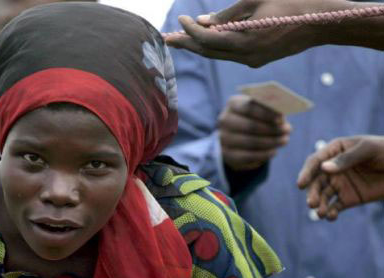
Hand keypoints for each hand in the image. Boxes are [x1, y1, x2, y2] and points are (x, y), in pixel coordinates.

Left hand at [163, 0, 342, 66]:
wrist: (321, 23)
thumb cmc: (291, 4)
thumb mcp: (257, 1)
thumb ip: (228, 14)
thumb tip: (204, 21)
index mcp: (246, 42)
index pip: (209, 40)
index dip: (191, 31)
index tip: (180, 19)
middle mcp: (247, 57)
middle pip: (209, 52)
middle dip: (187, 44)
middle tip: (166, 39)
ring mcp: (252, 61)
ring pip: (218, 55)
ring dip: (199, 46)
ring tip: (180, 39)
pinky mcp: (257, 60)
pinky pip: (230, 55)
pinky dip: (216, 46)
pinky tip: (205, 39)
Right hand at [219, 95, 290, 171]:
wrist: (237, 137)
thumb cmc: (255, 118)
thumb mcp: (260, 109)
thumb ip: (270, 108)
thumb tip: (281, 114)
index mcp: (233, 104)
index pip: (249, 107)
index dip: (266, 113)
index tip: (282, 118)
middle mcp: (225, 120)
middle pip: (250, 125)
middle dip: (271, 129)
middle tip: (287, 130)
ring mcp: (224, 138)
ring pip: (250, 142)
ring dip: (270, 142)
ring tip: (284, 140)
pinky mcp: (227, 154)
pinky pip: (247, 156)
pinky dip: (263, 154)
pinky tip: (274, 151)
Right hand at [297, 135, 383, 219]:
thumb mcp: (368, 150)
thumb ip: (346, 159)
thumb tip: (323, 168)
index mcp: (335, 151)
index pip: (315, 162)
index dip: (306, 173)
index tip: (301, 184)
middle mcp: (333, 168)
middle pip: (316, 181)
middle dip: (312, 193)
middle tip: (312, 203)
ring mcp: (340, 184)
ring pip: (324, 195)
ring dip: (320, 204)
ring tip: (321, 213)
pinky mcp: (348, 198)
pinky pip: (335, 206)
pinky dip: (331, 212)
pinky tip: (331, 216)